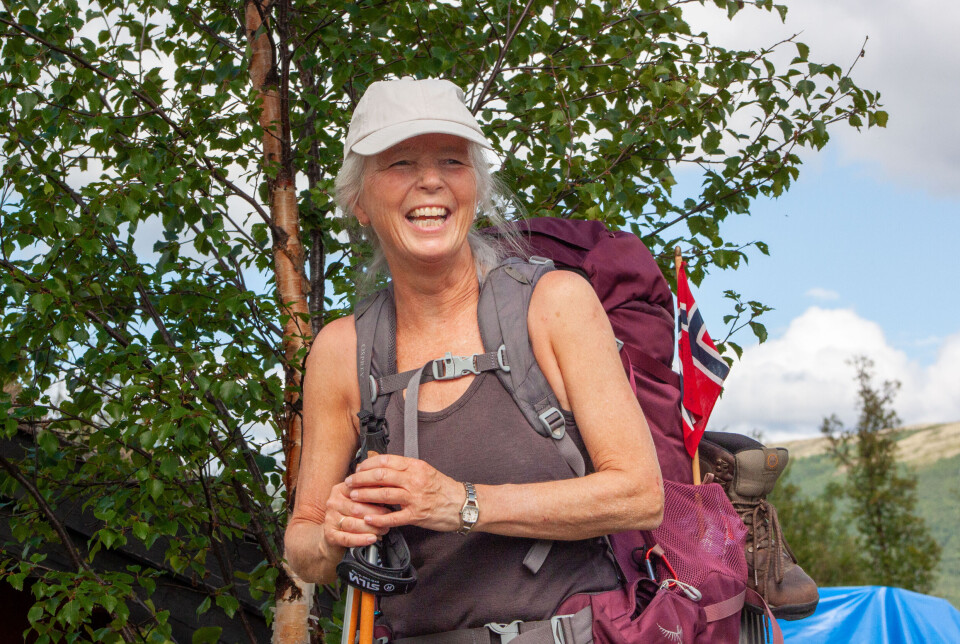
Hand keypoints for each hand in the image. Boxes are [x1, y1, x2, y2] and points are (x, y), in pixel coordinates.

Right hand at [322, 478, 389, 548]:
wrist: (333, 533)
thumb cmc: (351, 513)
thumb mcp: (358, 498)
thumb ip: (371, 492)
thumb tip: (390, 490)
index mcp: (340, 489)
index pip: (359, 490)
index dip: (376, 495)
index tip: (390, 498)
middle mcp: (333, 502)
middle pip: (357, 508)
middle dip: (376, 514)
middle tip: (389, 517)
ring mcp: (330, 518)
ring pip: (353, 524)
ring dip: (372, 528)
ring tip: (383, 529)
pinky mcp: (330, 534)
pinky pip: (347, 538)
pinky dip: (361, 539)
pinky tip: (372, 539)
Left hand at [345, 453, 463, 532]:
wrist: (462, 504)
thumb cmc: (442, 488)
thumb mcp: (424, 471)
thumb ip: (404, 468)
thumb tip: (380, 464)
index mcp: (416, 466)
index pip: (386, 460)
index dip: (368, 464)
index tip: (358, 469)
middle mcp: (415, 480)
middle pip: (381, 476)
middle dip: (361, 479)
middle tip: (350, 482)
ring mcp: (416, 498)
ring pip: (384, 494)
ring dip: (365, 495)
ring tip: (354, 496)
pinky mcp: (417, 515)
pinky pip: (393, 517)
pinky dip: (378, 518)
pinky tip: (367, 518)